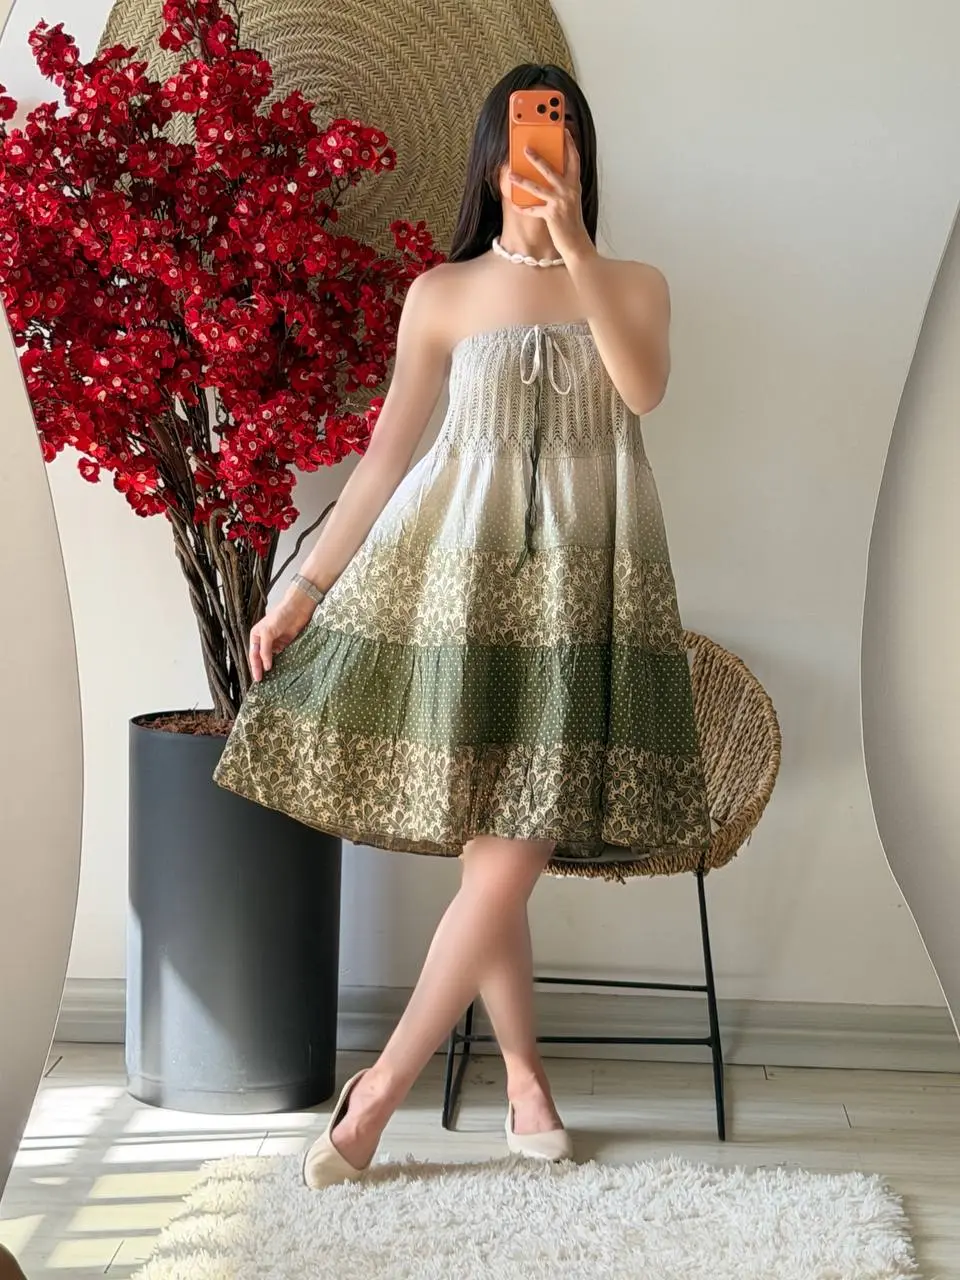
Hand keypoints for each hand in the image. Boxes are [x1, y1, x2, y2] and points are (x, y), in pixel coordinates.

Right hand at [248, 593, 313, 681]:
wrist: (297, 609)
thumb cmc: (279, 616)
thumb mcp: (268, 632)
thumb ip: (265, 650)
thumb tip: (266, 666)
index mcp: (256, 636)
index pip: (254, 655)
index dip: (255, 667)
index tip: (258, 678)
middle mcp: (264, 641)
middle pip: (261, 658)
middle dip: (261, 669)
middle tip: (262, 682)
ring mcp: (275, 643)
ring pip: (271, 659)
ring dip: (271, 667)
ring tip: (272, 680)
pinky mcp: (285, 644)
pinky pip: (282, 656)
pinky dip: (281, 663)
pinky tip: (282, 671)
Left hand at [508, 129, 592, 262]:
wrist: (577, 243)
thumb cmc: (572, 221)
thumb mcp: (571, 200)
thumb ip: (563, 186)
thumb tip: (549, 174)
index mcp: (575, 185)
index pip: (574, 159)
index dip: (570, 144)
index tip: (564, 131)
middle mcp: (569, 191)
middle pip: (551, 169)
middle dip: (537, 158)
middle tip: (525, 148)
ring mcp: (560, 202)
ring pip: (538, 188)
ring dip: (522, 181)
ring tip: (511, 174)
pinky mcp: (552, 215)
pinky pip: (533, 210)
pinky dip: (524, 208)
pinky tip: (515, 205)